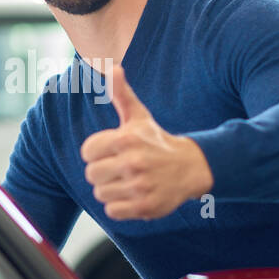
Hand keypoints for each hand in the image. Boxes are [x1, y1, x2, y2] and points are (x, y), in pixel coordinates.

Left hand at [80, 64, 213, 220]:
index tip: (111, 151)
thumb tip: (113, 67)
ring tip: (127, 181)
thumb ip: (122, 93)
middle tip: (119, 168)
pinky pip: (112, 211)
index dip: (96, 152)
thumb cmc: (156, 140)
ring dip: (111, 190)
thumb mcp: (139, 116)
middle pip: (91, 175)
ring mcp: (140, 185)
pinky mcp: (145, 206)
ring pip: (100, 194)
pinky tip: (133, 194)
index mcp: (126, 139)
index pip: (87, 152)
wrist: (190, 167)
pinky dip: (119, 206)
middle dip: (102, 172)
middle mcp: (133, 162)